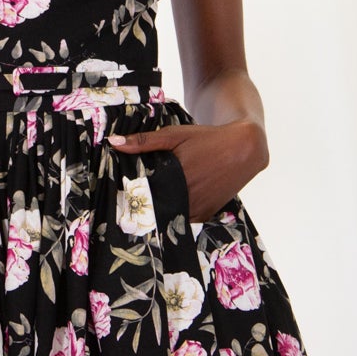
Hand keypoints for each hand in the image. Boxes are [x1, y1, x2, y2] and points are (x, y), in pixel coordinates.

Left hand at [107, 119, 267, 222]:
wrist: (243, 148)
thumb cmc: (207, 139)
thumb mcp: (175, 135)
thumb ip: (144, 141)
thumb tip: (113, 143)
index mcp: (176, 179)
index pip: (144, 198)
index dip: (132, 199)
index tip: (121, 199)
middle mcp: (188, 198)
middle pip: (156, 209)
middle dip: (145, 206)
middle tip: (130, 204)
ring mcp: (199, 208)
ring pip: (170, 216)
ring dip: (161, 211)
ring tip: (148, 204)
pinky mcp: (207, 214)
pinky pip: (185, 219)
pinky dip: (176, 213)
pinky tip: (170, 203)